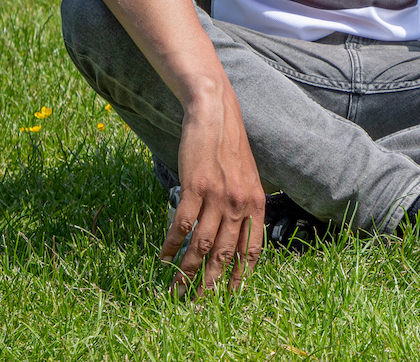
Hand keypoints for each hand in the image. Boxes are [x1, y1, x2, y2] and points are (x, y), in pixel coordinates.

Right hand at [162, 92, 264, 295]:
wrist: (216, 115)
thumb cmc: (230, 147)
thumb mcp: (248, 177)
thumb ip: (245, 205)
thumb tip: (237, 235)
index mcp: (256, 203)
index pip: (252, 248)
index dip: (242, 274)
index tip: (232, 294)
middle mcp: (240, 203)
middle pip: (225, 254)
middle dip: (212, 283)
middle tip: (199, 304)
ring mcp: (218, 196)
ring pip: (201, 245)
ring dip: (186, 272)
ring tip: (175, 289)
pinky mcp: (195, 187)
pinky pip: (182, 225)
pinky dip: (171, 245)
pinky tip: (163, 257)